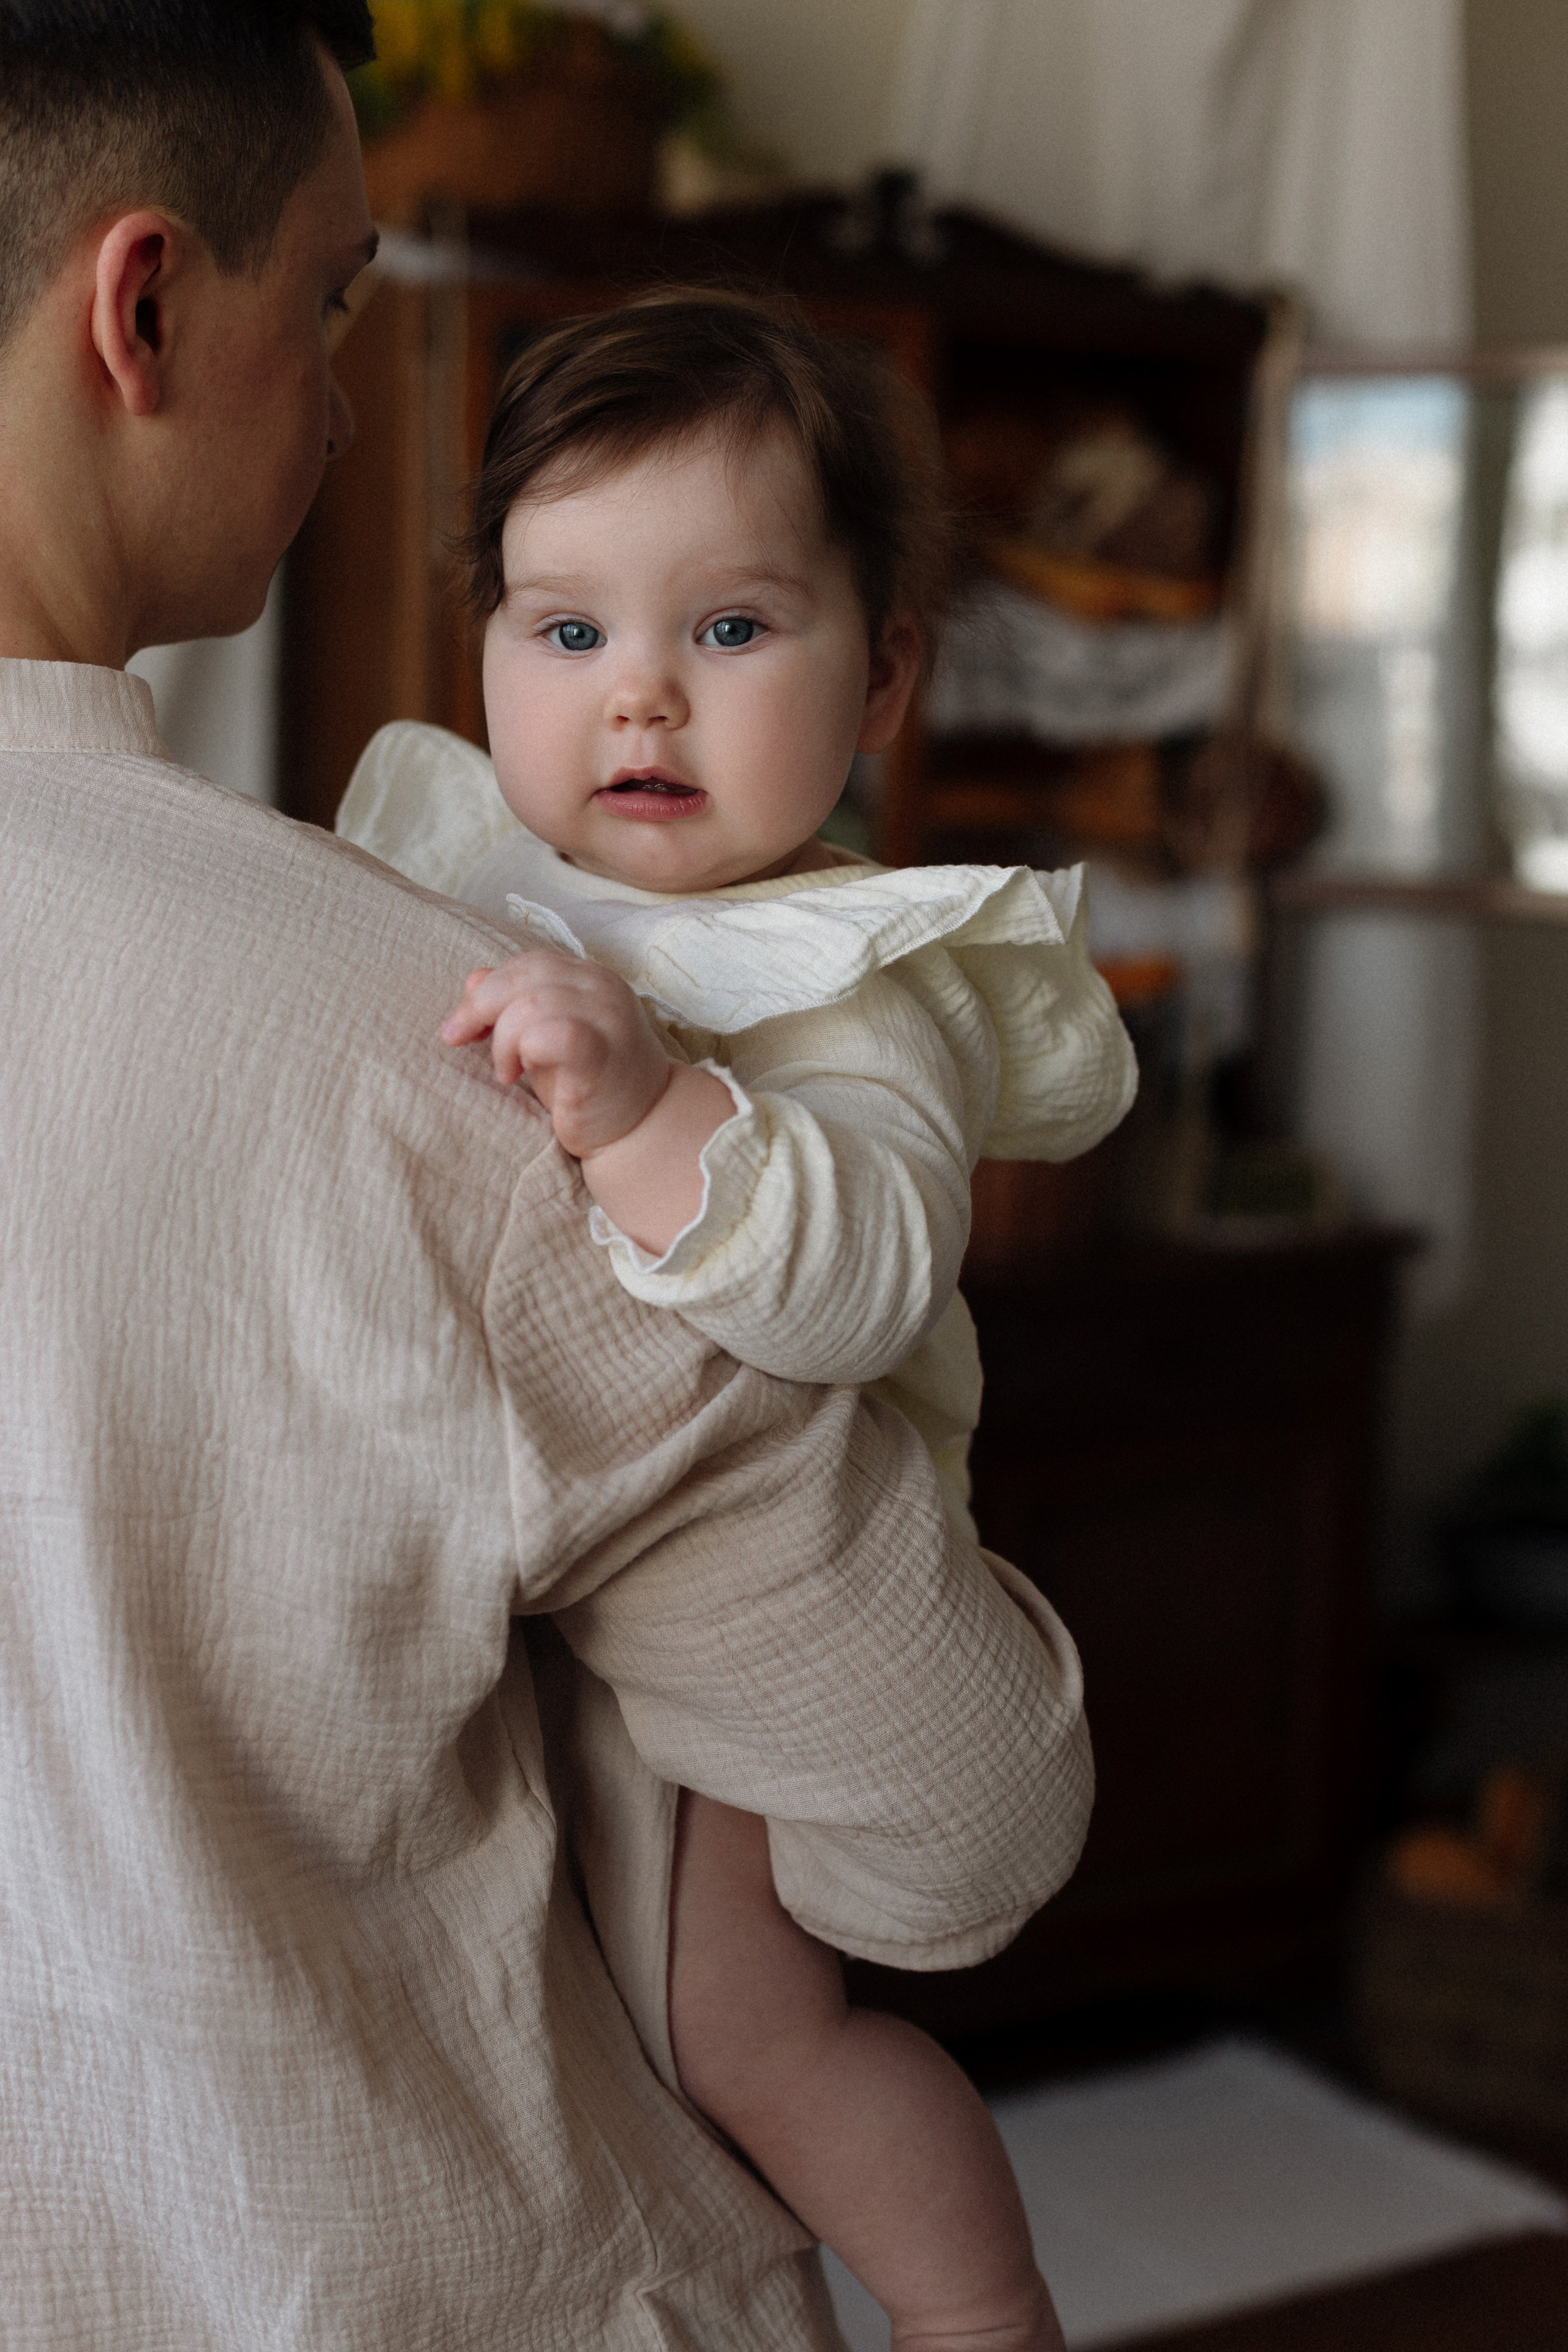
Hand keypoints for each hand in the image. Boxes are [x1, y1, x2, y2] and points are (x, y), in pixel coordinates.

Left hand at [441, 950, 671, 1159]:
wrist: (639, 1129)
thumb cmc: (589, 1083)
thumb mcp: (546, 1035)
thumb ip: (516, 1003)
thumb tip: (473, 979)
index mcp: (591, 977)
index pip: (529, 964)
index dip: (488, 989)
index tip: (460, 1026)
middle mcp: (604, 989)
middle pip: (525, 975)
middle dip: (480, 1008)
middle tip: (458, 1040)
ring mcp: (608, 1019)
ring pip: (530, 1004)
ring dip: (501, 1040)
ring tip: (505, 1072)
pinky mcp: (602, 1055)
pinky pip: (552, 1034)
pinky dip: (522, 1050)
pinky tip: (519, 1076)